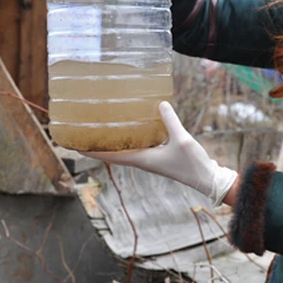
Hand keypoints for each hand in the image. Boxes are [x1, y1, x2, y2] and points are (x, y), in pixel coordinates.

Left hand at [82, 102, 238, 205]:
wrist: (207, 178)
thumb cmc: (193, 163)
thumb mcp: (182, 139)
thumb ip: (170, 121)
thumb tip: (160, 103)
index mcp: (143, 160)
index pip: (111, 156)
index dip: (92, 151)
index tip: (74, 146)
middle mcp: (142, 161)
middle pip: (114, 153)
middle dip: (98, 145)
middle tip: (82, 134)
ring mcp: (150, 160)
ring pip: (125, 151)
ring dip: (112, 143)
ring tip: (100, 131)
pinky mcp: (158, 158)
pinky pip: (137, 148)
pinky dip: (129, 140)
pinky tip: (130, 130)